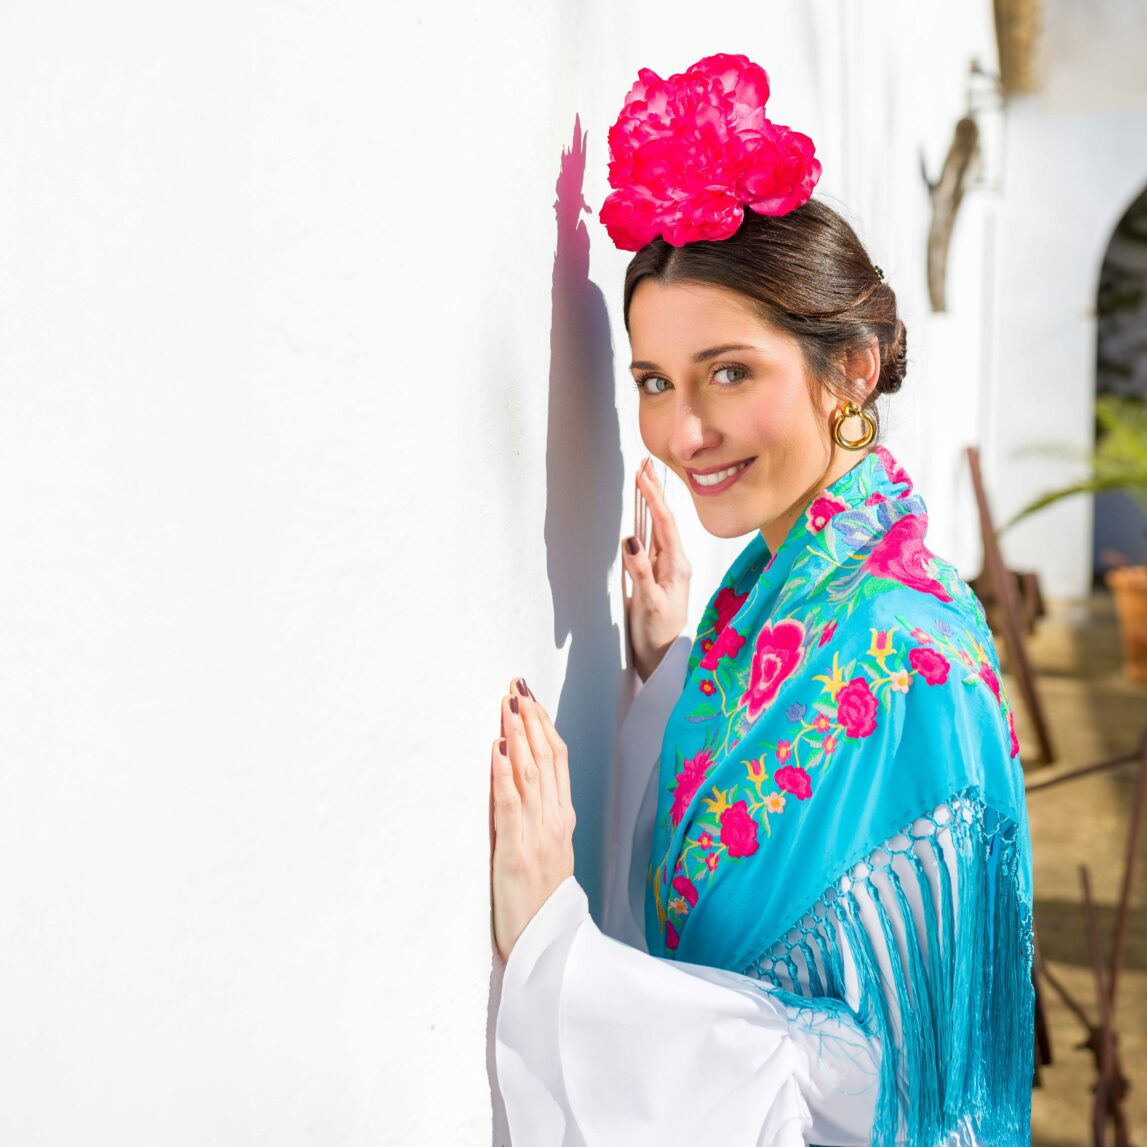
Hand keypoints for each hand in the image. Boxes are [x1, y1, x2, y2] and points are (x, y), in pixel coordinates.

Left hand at [489, 678, 575, 962]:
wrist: (548, 948)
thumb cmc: (543, 905)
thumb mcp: (549, 852)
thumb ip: (542, 817)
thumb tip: (523, 781)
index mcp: (562, 820)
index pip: (558, 760)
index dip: (545, 726)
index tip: (531, 697)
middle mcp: (554, 821)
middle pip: (546, 758)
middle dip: (531, 719)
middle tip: (517, 686)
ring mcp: (537, 834)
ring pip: (531, 773)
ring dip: (519, 735)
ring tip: (508, 704)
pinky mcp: (516, 852)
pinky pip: (510, 805)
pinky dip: (503, 774)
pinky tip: (496, 750)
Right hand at [621, 458, 691, 681]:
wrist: (663, 661)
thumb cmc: (658, 635)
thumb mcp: (648, 603)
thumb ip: (641, 572)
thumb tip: (631, 539)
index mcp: (676, 565)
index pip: (664, 523)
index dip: (653, 497)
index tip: (642, 474)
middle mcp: (674, 563)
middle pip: (663, 519)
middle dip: (654, 491)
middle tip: (645, 463)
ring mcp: (665, 569)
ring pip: (656, 527)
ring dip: (650, 503)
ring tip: (644, 480)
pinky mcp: (654, 576)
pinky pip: (650, 541)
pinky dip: (644, 522)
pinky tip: (640, 515)